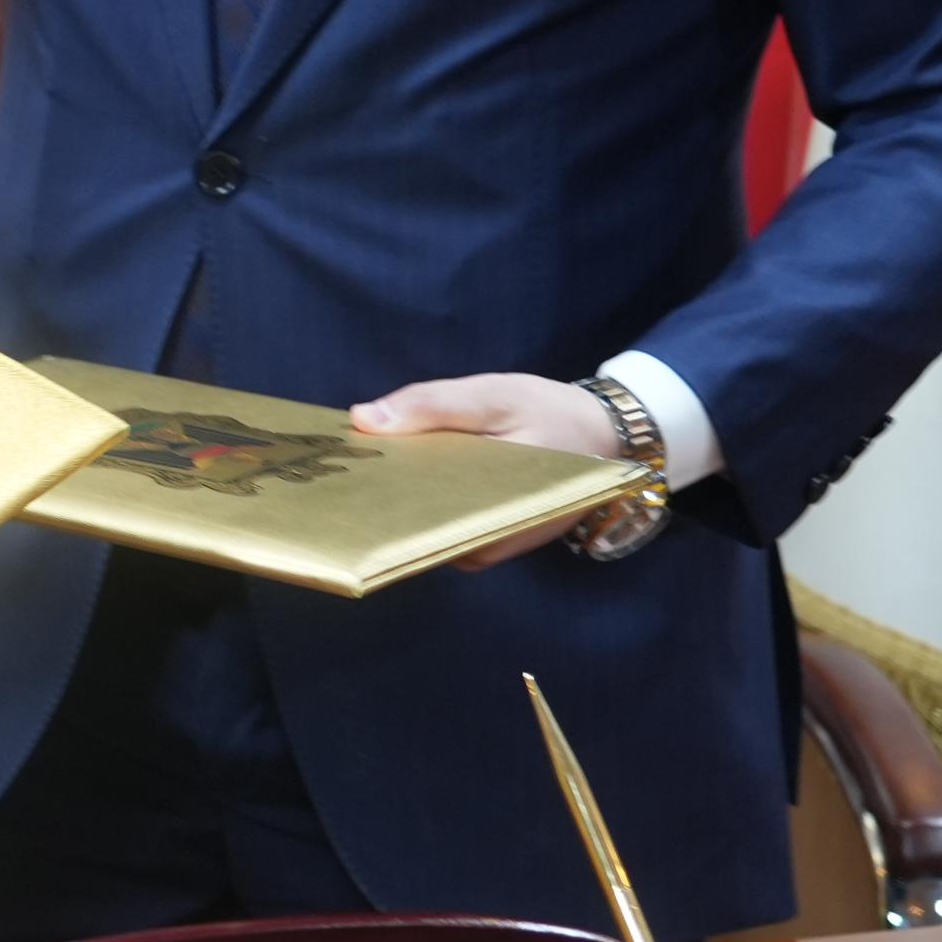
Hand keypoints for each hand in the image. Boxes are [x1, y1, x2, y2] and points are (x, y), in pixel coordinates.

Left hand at [349, 372, 624, 568]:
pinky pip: (440, 517)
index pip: (411, 525)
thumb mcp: (493, 396)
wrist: (604, 436)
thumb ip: (431, 406)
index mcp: (488, 516)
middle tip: (342, 464)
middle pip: (412, 527)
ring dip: (398, 494)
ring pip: (424, 524)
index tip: (336, 476)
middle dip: (378, 496)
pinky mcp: (485, 535)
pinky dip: (420, 492)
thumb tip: (363, 420)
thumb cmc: (551, 414)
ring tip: (364, 463)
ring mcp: (484, 544)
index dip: (370, 501)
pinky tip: (399, 467)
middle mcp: (483, 545)